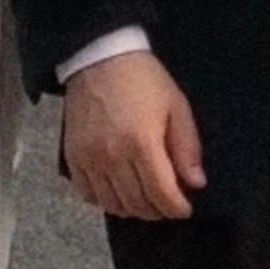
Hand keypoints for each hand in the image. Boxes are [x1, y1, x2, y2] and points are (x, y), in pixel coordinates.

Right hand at [61, 51, 205, 221]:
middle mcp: (113, 155)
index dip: (177, 208)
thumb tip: (196, 183)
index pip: (162, 195)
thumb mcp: (176, 107)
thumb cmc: (141, 79)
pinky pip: (87, 194)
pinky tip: (117, 191)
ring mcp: (89, 158)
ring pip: (113, 204)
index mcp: (142, 143)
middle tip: (167, 203)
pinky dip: (104, 200)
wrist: (100, 58)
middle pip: (138, 204)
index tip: (184, 208)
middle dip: (158, 210)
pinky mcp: (73, 156)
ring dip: (133, 208)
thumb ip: (187, 148)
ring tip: (145, 198)